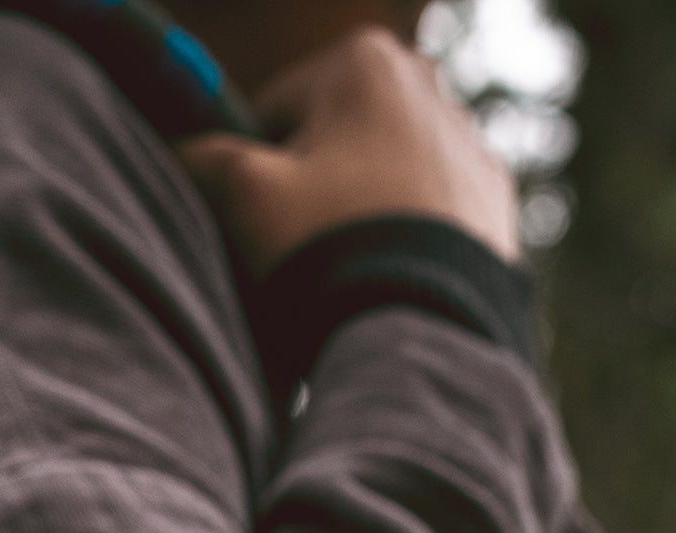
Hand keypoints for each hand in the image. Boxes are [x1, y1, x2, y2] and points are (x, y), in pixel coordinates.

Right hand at [180, 29, 520, 278]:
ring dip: (355, 217)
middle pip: (335, 140)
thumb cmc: (326, 247)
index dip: (249, 170)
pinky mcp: (496, 204)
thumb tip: (182, 156)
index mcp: (365, 61)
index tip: (250, 221)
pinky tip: (385, 283)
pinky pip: (429, 217)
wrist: (421, 326)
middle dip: (310, 189)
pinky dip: (403, 243)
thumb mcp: (243, 195)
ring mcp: (471, 145)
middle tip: (295, 252)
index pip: (274, 109)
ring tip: (340, 275)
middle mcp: (430, 85)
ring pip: (383, 178)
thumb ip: (202, 160)